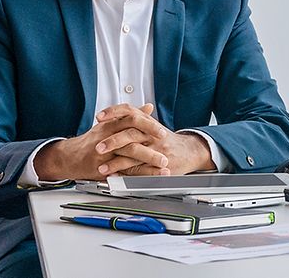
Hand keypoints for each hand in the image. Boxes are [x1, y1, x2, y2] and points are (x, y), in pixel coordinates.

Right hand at [34, 103, 170, 180]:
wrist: (69, 157)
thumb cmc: (92, 140)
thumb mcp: (109, 124)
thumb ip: (130, 116)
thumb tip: (148, 107)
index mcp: (110, 125)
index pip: (131, 119)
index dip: (148, 125)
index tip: (162, 132)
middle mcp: (107, 137)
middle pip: (131, 137)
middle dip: (150, 142)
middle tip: (166, 147)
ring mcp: (104, 154)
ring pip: (128, 155)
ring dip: (148, 160)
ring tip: (163, 164)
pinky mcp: (102, 168)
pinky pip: (123, 171)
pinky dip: (138, 175)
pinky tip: (150, 178)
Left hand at [93, 103, 214, 175]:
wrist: (190, 151)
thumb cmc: (168, 140)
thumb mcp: (152, 126)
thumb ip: (136, 119)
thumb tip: (115, 115)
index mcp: (148, 123)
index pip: (129, 112)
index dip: (114, 113)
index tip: (99, 117)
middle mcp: (152, 134)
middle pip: (130, 134)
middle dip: (112, 141)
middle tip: (97, 147)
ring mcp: (156, 150)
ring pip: (133, 154)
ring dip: (116, 162)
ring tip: (101, 167)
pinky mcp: (159, 165)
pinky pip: (140, 170)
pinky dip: (126, 174)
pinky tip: (115, 176)